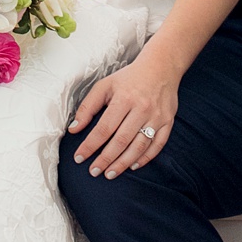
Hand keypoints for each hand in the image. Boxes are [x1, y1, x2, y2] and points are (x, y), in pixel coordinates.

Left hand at [68, 51, 180, 177]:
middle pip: (121, 140)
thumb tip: (74, 130)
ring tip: (110, 173)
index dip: (90, 145)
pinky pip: (157, 145)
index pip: (104, 128)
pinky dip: (145, 157)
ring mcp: (157, 116)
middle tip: (94, 172)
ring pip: (139, 146)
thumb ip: (87, 107)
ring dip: (123, 163)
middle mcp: (141, 109)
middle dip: (106, 159)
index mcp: (124, 99)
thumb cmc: (129, 78)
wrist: (161, 67)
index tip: (79, 158)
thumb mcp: (104, 85)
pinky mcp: (168, 121)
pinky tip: (132, 165)